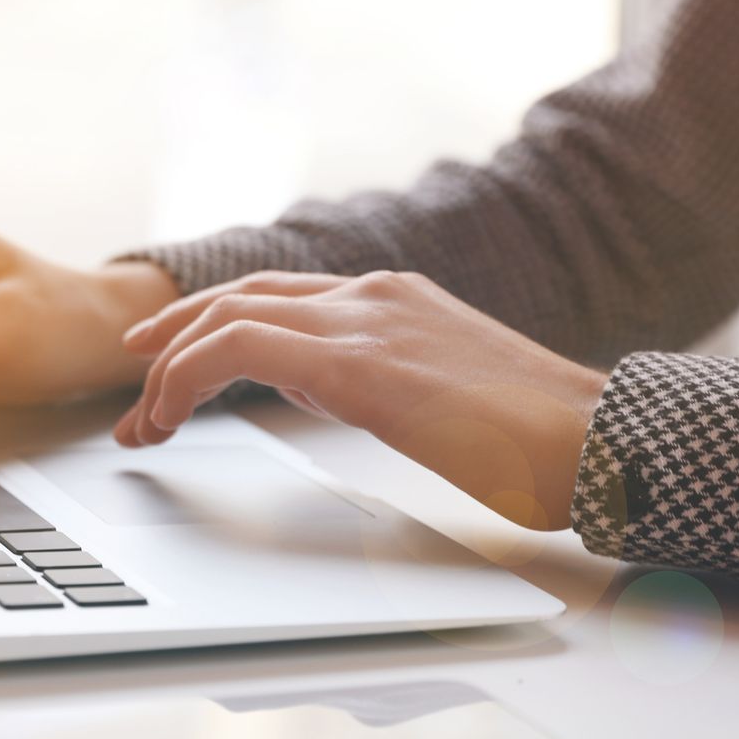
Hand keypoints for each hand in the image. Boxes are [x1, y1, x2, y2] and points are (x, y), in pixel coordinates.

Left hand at [116, 271, 607, 530]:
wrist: (603, 445)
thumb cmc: (539, 441)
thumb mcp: (444, 394)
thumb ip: (382, 375)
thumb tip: (331, 389)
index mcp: (396, 297)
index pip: (280, 294)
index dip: (215, 324)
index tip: (176, 365)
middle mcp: (373, 294)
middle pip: (241, 296)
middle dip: (175, 338)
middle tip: (136, 380)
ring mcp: (365, 321)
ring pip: (227, 317)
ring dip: (168, 369)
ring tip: (142, 420)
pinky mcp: (357, 364)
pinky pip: (237, 350)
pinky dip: (185, 378)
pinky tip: (168, 418)